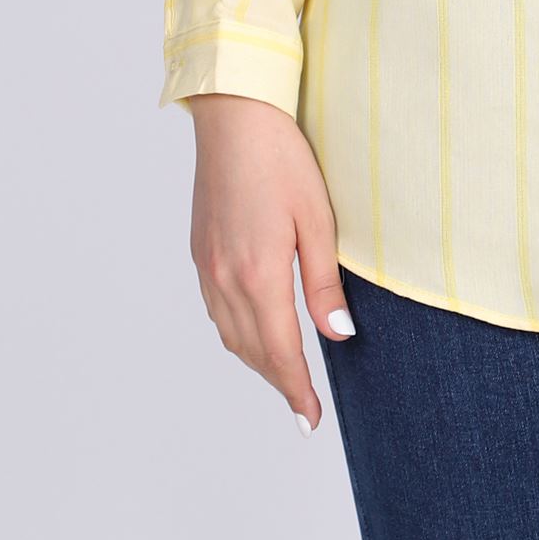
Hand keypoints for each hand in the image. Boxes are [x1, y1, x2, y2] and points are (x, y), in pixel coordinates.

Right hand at [188, 94, 354, 435]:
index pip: (280, 351)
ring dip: (256, 361)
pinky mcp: (200, 251)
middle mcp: (225, 277)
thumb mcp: (317, 219)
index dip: (296, 390)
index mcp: (258, 274)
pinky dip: (237, 333)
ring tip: (284, 377)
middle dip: (278, 382)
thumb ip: (324, 282)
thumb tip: (338, 334)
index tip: (310, 421)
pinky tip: (254, 332)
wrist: (234, 118)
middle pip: (251, 350)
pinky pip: (216, 309)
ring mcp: (207, 265)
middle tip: (304, 408)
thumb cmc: (282, 159)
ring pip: (229, 334)